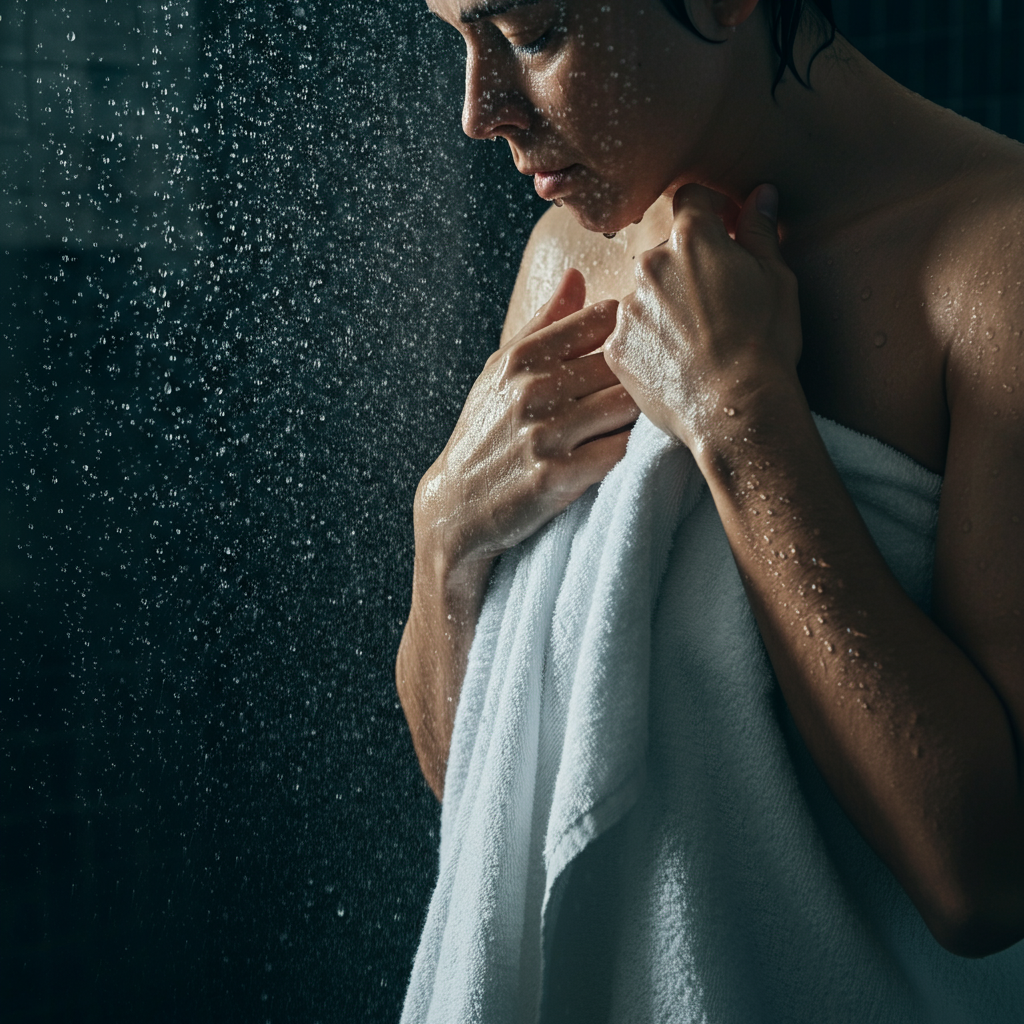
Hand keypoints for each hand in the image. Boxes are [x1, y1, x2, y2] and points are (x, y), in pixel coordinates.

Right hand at [416, 268, 638, 571]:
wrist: (457, 507)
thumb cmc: (486, 433)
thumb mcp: (500, 372)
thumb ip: (543, 325)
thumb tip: (577, 275)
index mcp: (521, 358)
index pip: (601, 319)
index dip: (631, 330)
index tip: (646, 344)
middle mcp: (532, 391)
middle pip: (620, 364)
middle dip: (645, 374)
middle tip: (669, 383)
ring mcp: (544, 435)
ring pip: (625, 406)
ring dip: (645, 412)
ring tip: (658, 417)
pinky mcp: (557, 478)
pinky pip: (618, 451)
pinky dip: (636, 449)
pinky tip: (642, 450)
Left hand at [605, 183, 802, 451]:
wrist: (737, 409)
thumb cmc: (766, 342)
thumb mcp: (777, 280)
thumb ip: (760, 232)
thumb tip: (760, 194)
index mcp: (692, 238)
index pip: (691, 199)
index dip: (709, 211)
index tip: (724, 231)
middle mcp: (650, 264)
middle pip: (664, 251)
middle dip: (685, 267)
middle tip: (714, 304)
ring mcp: (628, 307)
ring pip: (644, 294)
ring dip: (664, 306)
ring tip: (695, 341)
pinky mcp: (616, 347)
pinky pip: (629, 334)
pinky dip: (647, 343)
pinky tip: (675, 363)